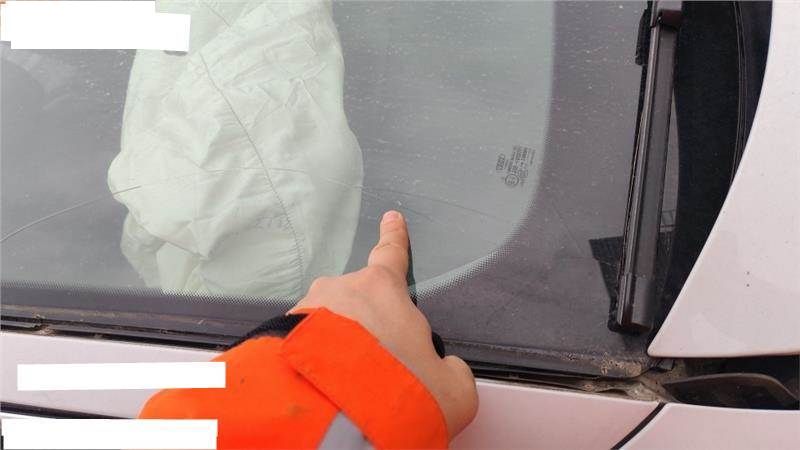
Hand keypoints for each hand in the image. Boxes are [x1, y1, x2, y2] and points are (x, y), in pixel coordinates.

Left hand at [289, 210, 477, 437]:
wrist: (334, 423)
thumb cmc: (394, 393)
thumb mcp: (452, 390)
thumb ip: (453, 371)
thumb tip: (448, 371)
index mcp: (383, 291)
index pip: (392, 254)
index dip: (395, 237)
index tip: (391, 220)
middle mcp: (340, 292)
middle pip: (359, 303)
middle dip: (367, 330)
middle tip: (377, 366)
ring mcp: (305, 312)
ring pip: (328, 325)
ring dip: (339, 348)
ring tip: (351, 384)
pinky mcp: (278, 337)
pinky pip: (303, 344)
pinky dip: (315, 362)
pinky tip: (326, 388)